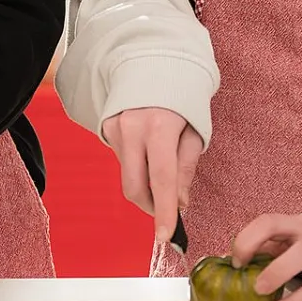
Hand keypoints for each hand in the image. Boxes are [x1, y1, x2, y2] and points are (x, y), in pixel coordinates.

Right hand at [101, 107, 203, 246]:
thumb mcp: (195, 131)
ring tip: (161, 167)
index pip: (161, 179)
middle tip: (167, 210)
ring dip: (145, 185)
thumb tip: (180, 203)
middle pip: (134, 186)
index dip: (164, 211)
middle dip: (151, 206)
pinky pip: (121, 161)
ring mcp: (115, 129)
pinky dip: (137, 167)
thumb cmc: (182, 99)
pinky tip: (147, 150)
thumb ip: (186, 168)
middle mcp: (132, 128)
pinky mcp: (106, 128)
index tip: (165, 236)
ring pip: (127, 176)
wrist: (153, 64)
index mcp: (160, 127)